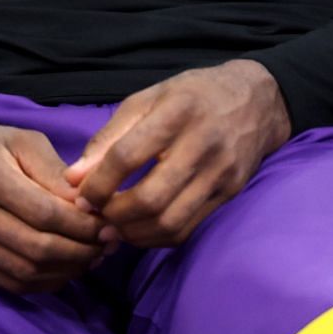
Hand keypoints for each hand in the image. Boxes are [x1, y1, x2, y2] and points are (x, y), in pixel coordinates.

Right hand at [0, 119, 107, 293]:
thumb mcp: (19, 140)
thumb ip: (54, 170)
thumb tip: (89, 201)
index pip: (45, 213)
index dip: (83, 225)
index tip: (110, 223)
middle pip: (36, 248)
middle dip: (81, 251)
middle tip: (109, 244)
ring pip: (23, 271)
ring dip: (66, 270)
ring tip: (92, 258)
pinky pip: (6, 282)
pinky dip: (41, 282)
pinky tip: (64, 270)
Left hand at [66, 60, 290, 248]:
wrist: (258, 99)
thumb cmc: (193, 95)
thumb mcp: (149, 99)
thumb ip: (109, 137)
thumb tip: (74, 178)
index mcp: (177, 112)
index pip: (126, 157)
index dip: (96, 184)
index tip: (81, 197)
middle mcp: (203, 143)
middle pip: (148, 199)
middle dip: (113, 216)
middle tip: (96, 216)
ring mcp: (221, 171)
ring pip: (168, 222)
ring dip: (132, 233)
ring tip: (114, 226)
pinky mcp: (230, 191)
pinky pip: (187, 229)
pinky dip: (156, 237)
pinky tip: (141, 228)